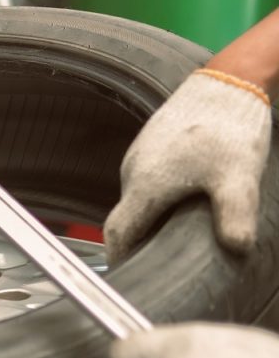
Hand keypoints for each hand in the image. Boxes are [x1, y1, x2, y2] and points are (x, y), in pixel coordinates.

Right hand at [104, 70, 270, 263]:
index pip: (118, 234)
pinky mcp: (148, 145)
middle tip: (156, 261)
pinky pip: (142, 180)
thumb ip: (235, 217)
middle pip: (125, 219)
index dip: (120, 257)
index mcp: (145, 186)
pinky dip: (154, 199)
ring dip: (147, 219)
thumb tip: (237, 250)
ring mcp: (138, 156)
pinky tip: (181, 200)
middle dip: (136, 242)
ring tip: (173, 232)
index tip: (128, 273)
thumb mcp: (239, 179)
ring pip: (135, 199)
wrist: (227, 83)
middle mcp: (133, 172)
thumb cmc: (229, 130)